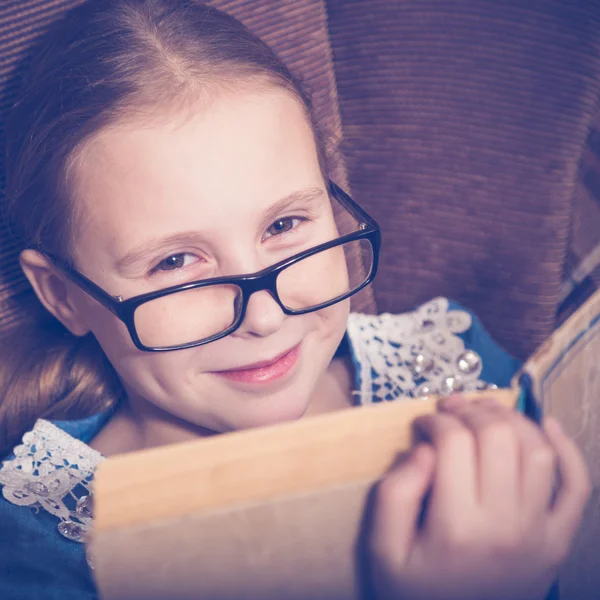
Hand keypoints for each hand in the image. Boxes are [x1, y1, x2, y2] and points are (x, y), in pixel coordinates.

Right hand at [368, 395, 590, 599]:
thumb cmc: (414, 592)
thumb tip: (425, 448)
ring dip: (511, 419)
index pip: (453, 443)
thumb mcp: (383, 550)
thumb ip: (395, 494)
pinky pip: (577, 486)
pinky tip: (546, 424)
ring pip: (537, 451)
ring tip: (485, 412)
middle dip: (470, 411)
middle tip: (451, 409)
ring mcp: (540, 533)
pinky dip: (567, 449)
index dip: (435, 420)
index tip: (423, 422)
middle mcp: (505, 525)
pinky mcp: (558, 541)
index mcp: (456, 527)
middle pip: (497, 438)